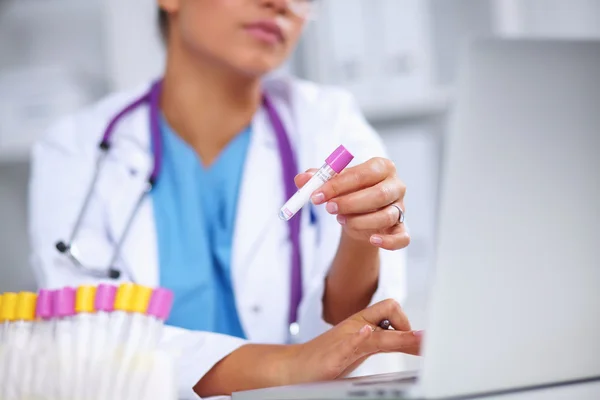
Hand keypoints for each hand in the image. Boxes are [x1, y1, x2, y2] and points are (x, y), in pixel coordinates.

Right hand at [286, 299, 421, 383]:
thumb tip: (404, 339)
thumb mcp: (356, 348)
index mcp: (362, 324)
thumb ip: (376, 340)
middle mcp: (356, 327)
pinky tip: (367, 333)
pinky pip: (349, 342)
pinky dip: (360, 337)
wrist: (292, 367)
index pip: (391, 309)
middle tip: (428, 343)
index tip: (420, 341)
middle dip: (409, 327)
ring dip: (398, 335)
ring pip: (375, 331)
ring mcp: (345, 340)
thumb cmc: (325, 358)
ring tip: (416, 339)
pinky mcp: (334, 355)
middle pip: (387, 310)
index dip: (407, 323)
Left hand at [295, 158, 408, 249]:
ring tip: (341, 220)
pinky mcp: (401, 229)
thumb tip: (301, 179)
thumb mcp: (332, 184)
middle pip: (379, 194)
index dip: (338, 185)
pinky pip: (401, 238)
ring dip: (360, 221)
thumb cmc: (348, 193)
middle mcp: (396, 186)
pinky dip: (388, 241)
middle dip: (350, 202)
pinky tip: (372, 240)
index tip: (316, 195)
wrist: (359, 216)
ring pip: (386, 216)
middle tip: (328, 209)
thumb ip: (317, 180)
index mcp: (382, 167)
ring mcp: (401, 208)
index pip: (363, 173)